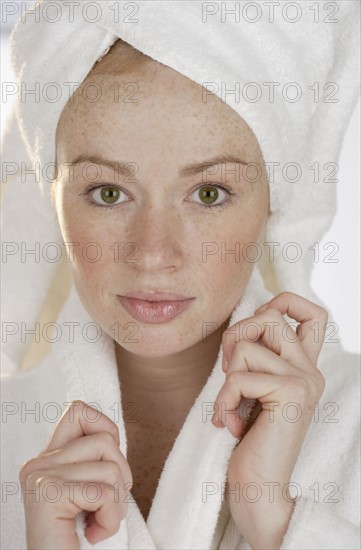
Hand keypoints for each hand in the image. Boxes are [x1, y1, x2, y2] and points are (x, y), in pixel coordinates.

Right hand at [19, 400, 131, 548]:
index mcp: (47, 459)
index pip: (78, 410)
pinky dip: (110, 519)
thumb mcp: (90, 489)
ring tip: (98, 523)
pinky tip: (94, 534)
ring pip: (110, 467)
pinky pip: (103, 493)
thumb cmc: (82, 538)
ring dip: (116, 503)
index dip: (106, 429)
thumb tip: (112, 434)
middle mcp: (38, 464)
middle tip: (105, 506)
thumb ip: (93, 460)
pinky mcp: (47, 496)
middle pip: (105, 440)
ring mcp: (40, 478)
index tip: (107, 466)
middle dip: (121, 476)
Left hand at [211, 292, 327, 548]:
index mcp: (304, 367)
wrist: (259, 489)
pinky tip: (228, 424)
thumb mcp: (254, 390)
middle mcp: (310, 370)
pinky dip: (223, 400)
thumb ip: (258, 359)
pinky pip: (237, 377)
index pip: (313, 313)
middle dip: (235, 336)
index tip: (256, 324)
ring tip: (232, 405)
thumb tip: (242, 323)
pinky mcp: (291, 394)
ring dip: (226, 377)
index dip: (283, 302)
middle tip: (229, 370)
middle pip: (269, 316)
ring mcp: (303, 380)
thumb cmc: (250, 440)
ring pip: (246, 346)